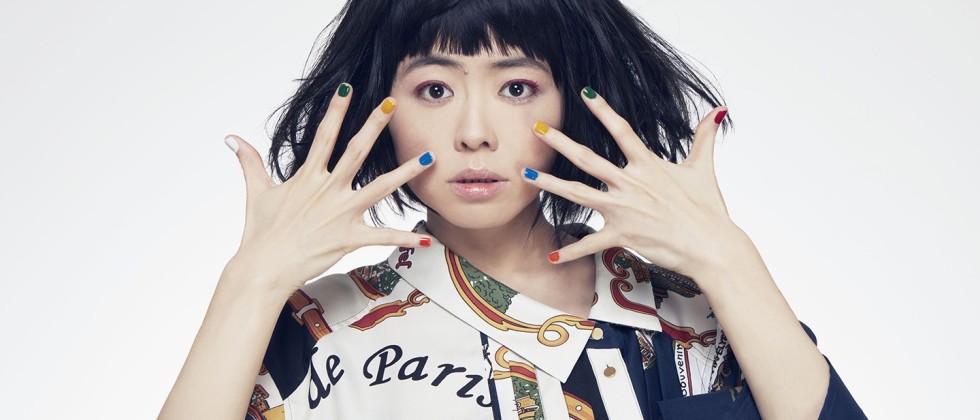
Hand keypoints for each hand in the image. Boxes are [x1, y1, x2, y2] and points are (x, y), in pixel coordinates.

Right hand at [222, 84, 434, 293]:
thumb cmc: (260, 232)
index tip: (348, 90)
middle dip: (375, 126)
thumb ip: (249, 162)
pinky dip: (405, 238)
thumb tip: (231, 139)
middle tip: (392, 104)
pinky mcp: (348, 237)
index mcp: (307, 177)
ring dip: (407, 173)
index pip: (324, 136)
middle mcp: (327, 190)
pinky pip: (383, 237)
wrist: (262, 268)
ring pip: (381, 188)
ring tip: (430, 158)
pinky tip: (427, 237)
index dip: (336, 112)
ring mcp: (340, 213)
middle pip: (357, 151)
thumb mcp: (256, 192)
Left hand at [522, 87, 745, 281]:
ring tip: (526, 176)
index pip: (621, 131)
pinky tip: (551, 256)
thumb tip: (717, 112)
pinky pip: (590, 243)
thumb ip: (704, 138)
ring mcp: (623, 209)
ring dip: (549, 184)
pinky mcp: (622, 235)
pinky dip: (571, 251)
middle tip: (536, 129)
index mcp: (648, 165)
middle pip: (587, 159)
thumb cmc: (708, 208)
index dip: (603, 110)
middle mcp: (630, 183)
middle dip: (559, 143)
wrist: (711, 244)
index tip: (585, 92)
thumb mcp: (704, 168)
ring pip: (577, 193)